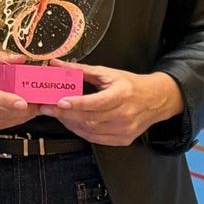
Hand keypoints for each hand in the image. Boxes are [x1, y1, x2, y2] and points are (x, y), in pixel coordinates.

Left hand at [43, 63, 183, 145]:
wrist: (155, 100)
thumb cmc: (130, 85)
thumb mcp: (107, 73)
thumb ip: (80, 70)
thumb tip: (56, 64)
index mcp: (123, 95)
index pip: (97, 102)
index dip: (77, 103)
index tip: (60, 101)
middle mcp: (125, 114)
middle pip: (90, 118)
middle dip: (65, 114)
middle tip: (47, 108)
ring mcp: (125, 129)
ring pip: (91, 130)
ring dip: (70, 123)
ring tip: (57, 114)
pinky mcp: (123, 139)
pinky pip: (96, 139)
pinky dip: (81, 131)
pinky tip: (72, 123)